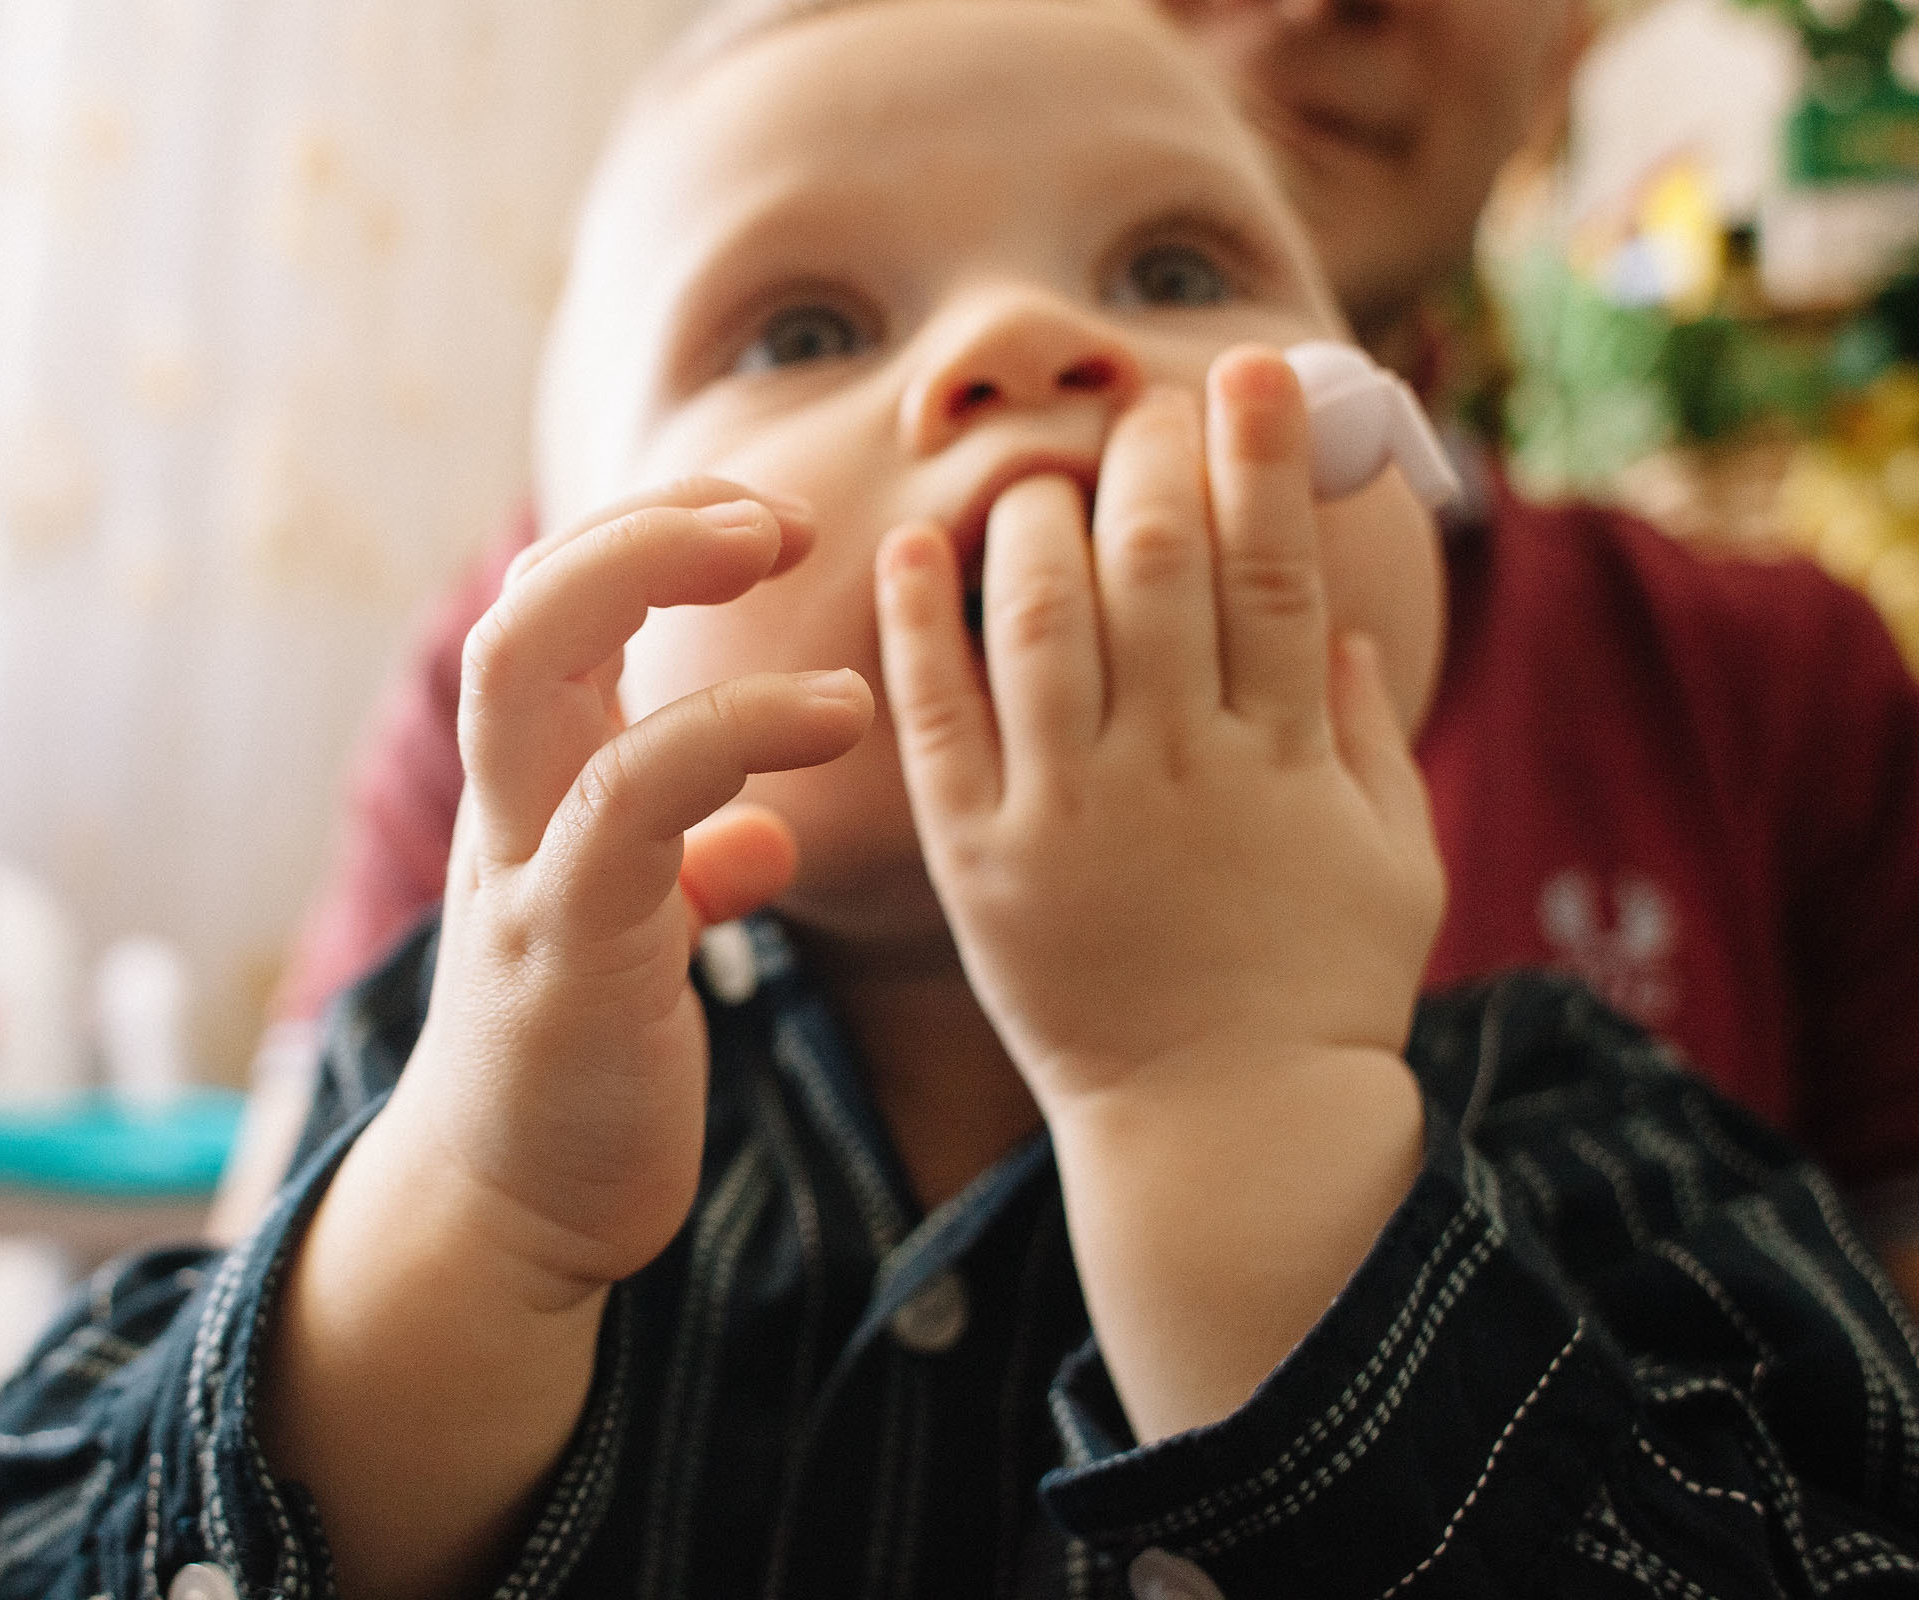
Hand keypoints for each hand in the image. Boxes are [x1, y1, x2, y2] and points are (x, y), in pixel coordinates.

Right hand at [399, 479, 872, 1300]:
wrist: (511, 1216)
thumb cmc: (582, 1069)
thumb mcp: (636, 941)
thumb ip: (684, 868)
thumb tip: (759, 836)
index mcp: (531, 794)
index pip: (552, 609)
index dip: (647, 532)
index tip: (766, 515)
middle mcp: (506, 811)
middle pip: (520, 609)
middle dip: (637, 526)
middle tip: (778, 511)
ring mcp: (520, 874)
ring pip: (528, 674)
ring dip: (655, 582)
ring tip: (795, 552)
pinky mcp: (564, 953)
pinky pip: (627, 807)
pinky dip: (730, 733)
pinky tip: (841, 713)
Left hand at [873, 347, 1442, 1115]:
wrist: (1223, 1131)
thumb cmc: (1319, 993)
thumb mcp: (1394, 860)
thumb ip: (1359, 733)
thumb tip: (1329, 616)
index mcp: (1280, 758)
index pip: (1270, 568)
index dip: (1258, 457)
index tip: (1244, 369)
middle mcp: (1174, 768)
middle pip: (1156, 567)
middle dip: (1151, 461)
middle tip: (1143, 409)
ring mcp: (1069, 812)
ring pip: (1042, 619)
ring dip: (1037, 519)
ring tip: (1040, 476)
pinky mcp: (980, 860)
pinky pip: (941, 718)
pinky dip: (920, 624)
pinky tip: (914, 545)